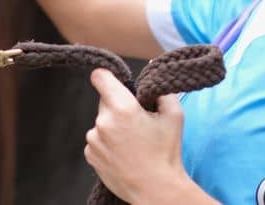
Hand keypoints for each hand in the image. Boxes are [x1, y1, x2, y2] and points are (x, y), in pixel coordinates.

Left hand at [85, 68, 191, 202]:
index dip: (107, 76)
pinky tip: (123, 153)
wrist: (155, 189)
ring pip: (101, 122)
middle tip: (136, 121)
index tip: (114, 82)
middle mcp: (103, 122)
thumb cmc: (166, 153)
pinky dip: (107, 142)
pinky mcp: (90, 154)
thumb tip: (151, 79)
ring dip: (112, 126)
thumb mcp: (174, 116)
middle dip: (118, 106)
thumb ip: (161, 91)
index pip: (100, 77)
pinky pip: (96, 139)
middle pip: (105, 101)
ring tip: (132, 142)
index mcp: (122, 108)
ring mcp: (94, 139)